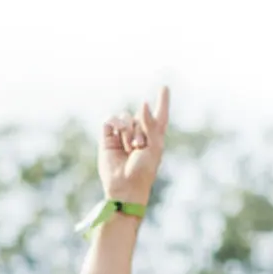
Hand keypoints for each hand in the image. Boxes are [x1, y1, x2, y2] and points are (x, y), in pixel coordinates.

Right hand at [99, 87, 169, 203]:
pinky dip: (116, 122)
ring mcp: (122, 135)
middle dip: (141, 129)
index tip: (164, 87)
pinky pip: (111, 120)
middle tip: (140, 147)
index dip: (162, 101)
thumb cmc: (144, 170)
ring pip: (126, 117)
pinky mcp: (108, 138)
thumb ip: (151, 123)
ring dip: (129, 130)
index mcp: (154, 136)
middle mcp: (139, 134)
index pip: (160, 115)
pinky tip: (119, 133)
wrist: (125, 186)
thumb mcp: (154, 146)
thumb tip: (143, 103)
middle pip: (140, 115)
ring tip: (130, 147)